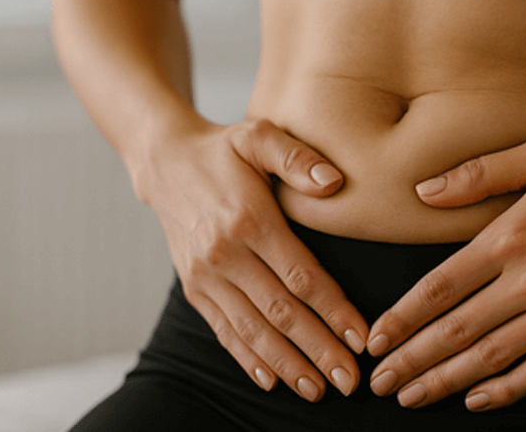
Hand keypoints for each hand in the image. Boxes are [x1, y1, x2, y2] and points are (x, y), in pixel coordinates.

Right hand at [136, 118, 367, 401]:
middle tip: (350, 380)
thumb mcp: (259, 137)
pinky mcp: (193, 287)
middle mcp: (225, 254)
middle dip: (317, 350)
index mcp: (250, 220)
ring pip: (252, 330)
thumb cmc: (223, 149)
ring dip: (286, 363)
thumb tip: (335, 182)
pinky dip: (247, 357)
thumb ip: (297, 159)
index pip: (301, 276)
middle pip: (280, 312)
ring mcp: (205, 275)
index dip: (333, 310)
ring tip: (317, 389)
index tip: (360, 338)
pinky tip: (271, 379)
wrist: (165, 162)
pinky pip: (223, 329)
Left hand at [367, 136, 525, 410]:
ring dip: (447, 381)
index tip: (376, 339)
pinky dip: (507, 390)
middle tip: (380, 383)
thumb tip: (422, 192)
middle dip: (412, 361)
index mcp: (510, 236)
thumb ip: (477, 174)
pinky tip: (478, 401)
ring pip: (492, 357)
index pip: (438, 288)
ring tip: (414, 398)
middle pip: (456, 330)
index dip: (401, 318)